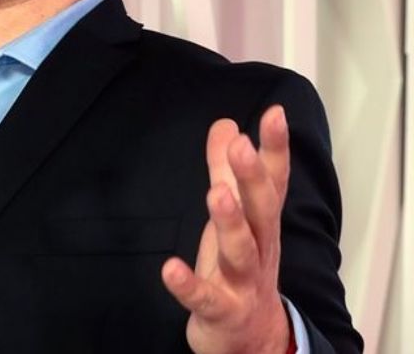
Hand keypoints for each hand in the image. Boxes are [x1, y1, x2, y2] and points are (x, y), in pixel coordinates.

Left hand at [161, 106, 291, 353]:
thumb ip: (226, 170)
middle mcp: (259, 248)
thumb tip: (227, 125)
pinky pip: (205, 298)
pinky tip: (169, 268)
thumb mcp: (234, 214)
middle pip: (261, 210)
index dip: (275, 148)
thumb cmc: (241, 268)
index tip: (275, 113)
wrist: (252, 340)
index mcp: (261, 222)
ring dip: (230, 223)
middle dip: (253, 178)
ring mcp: (243, 282)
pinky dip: (188, 285)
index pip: (272, 181)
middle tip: (242, 146)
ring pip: (241, 251)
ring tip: (217, 194)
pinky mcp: (221, 310)